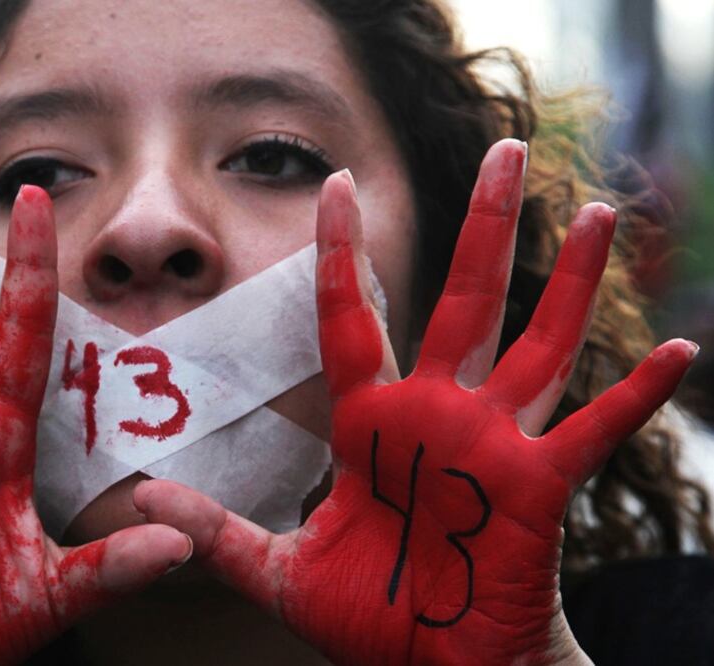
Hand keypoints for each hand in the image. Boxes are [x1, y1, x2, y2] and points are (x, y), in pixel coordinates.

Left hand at [135, 140, 695, 664]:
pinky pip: (593, 432)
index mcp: (371, 424)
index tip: (333, 183)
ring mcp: (493, 444)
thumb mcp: (277, 572)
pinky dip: (634, 397)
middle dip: (487, 227)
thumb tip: (145, 499)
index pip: (353, 318)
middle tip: (510, 150)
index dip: (341, 254)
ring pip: (537, 344)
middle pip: (465, 301)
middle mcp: (436, 416)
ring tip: (600, 213)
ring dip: (570, 282)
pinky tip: (679, 350)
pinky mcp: (538, 487)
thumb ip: (217, 532)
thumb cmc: (367, 619)